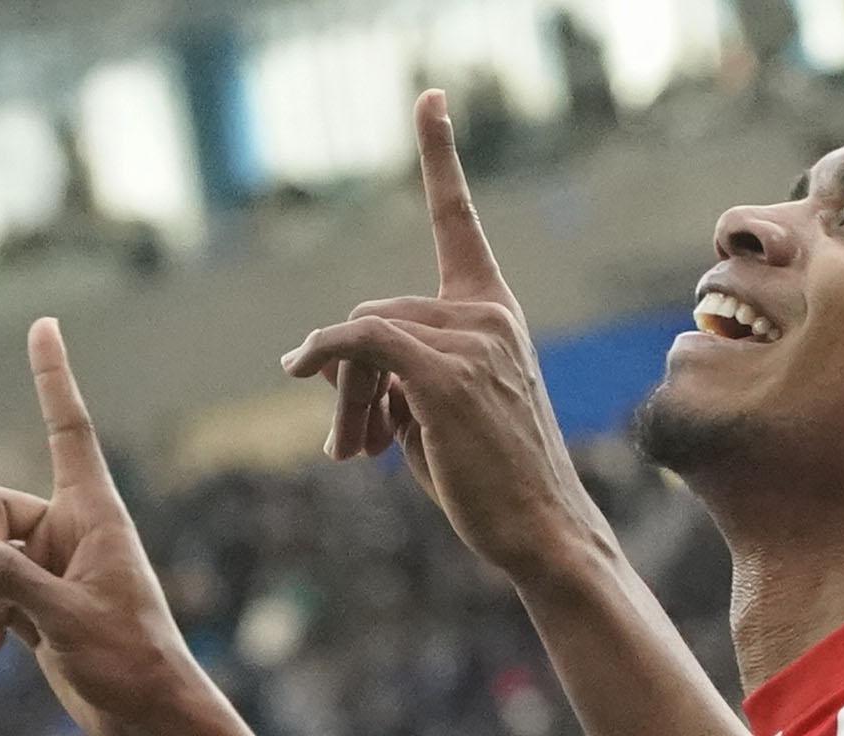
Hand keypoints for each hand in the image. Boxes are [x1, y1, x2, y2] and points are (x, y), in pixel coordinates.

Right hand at [0, 321, 213, 735]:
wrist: (147, 716)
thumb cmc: (128, 661)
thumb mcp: (64, 617)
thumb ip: (6, 577)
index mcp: (93, 514)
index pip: (66, 429)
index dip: (53, 377)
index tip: (45, 324)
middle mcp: (68, 531)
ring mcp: (47, 567)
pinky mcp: (32, 604)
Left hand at [281, 91, 607, 585]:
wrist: (541, 531)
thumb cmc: (489, 479)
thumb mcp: (435, 411)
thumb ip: (390, 370)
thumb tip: (318, 358)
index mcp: (492, 313)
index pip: (458, 219)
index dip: (439, 153)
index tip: (431, 97)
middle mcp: (486, 313)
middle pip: (373, 313)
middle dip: (346, 379)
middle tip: (346, 446)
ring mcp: (471, 339)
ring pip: (362, 339)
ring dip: (343, 398)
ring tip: (352, 454)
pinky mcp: (445, 371)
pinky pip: (359, 341)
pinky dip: (325, 357)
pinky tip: (302, 371)